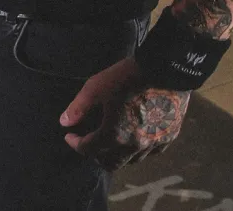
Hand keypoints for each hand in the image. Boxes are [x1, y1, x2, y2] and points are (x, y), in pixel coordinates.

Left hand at [60, 57, 189, 169]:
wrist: (165, 69)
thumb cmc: (126, 77)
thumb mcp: (95, 88)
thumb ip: (78, 108)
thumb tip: (64, 123)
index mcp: (114, 135)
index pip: (88, 149)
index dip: (75, 143)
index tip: (70, 136)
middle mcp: (134, 146)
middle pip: (111, 163)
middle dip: (96, 155)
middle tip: (90, 143)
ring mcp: (153, 143)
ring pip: (132, 160)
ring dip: (118, 154)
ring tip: (111, 142)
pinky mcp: (169, 137)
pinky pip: (151, 153)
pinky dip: (139, 150)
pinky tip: (135, 139)